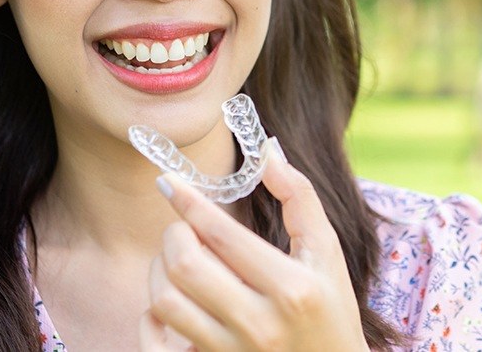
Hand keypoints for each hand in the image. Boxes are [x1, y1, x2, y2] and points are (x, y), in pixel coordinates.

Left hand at [139, 138, 368, 350]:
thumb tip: (266, 149)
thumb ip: (299, 196)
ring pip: (165, 301)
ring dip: (161, 269)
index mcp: (291, 288)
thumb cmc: (331, 309)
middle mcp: (259, 325)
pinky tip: (167, 305)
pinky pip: (156, 346)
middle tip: (185, 228)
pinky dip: (150, 319)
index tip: (167, 180)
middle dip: (175, 234)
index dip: (188, 200)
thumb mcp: (325, 250)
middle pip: (185, 265)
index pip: (221, 234)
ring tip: (180, 260)